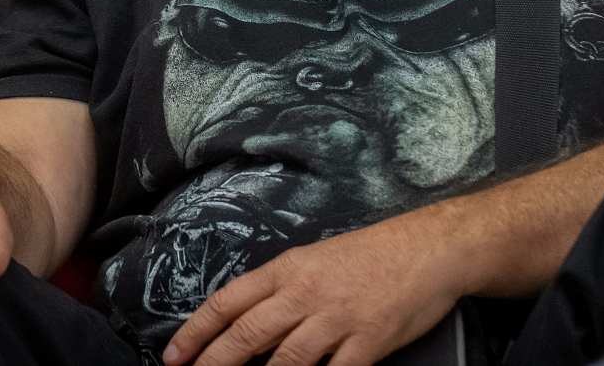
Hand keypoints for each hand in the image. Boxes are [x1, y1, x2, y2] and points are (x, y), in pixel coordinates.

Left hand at [161, 211, 465, 365]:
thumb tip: (247, 325)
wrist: (428, 249)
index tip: (175, 356)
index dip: (197, 332)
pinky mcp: (369, 342)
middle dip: (213, 363)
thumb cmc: (373, 254)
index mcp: (290, 269)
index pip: (230, 301)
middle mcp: (306, 293)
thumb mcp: (317, 260)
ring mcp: (338, 319)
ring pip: (285, 360)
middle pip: (247, 334)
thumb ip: (283, 291)